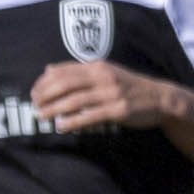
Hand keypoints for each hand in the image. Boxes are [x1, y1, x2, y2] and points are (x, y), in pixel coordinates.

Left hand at [33, 61, 190, 134]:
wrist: (160, 98)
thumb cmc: (129, 86)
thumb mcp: (105, 71)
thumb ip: (78, 71)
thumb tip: (48, 69)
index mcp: (97, 66)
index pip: (63, 71)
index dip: (44, 82)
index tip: (33, 92)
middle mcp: (102, 77)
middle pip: (66, 84)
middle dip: (46, 95)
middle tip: (34, 105)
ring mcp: (111, 93)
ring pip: (75, 100)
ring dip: (55, 109)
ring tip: (42, 116)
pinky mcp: (118, 110)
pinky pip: (90, 116)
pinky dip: (73, 122)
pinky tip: (62, 126)